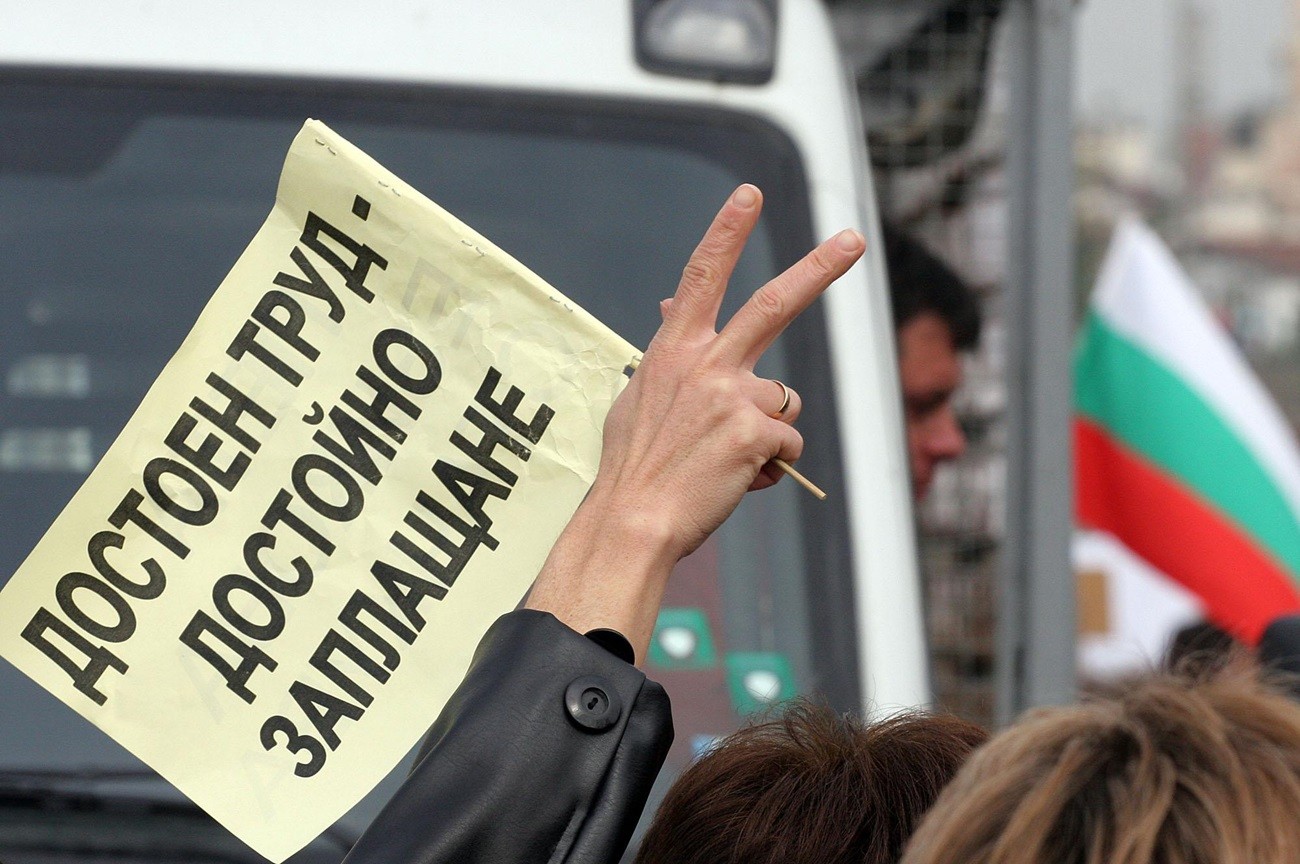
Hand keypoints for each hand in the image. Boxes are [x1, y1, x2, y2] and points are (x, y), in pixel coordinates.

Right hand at [526, 184, 863, 660]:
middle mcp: (705, 363)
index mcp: (673, 351)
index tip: (749, 194)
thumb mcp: (641, 397)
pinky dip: (770, 466)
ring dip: (769, 430)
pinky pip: (788, 445)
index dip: (725, 233)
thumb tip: (669, 307)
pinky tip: (735, 479)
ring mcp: (732, 396)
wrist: (633, 520)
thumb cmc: (634, 465)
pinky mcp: (755, 434)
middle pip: (774, 304)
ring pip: (785, 401)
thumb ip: (671, 356)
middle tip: (854, 239)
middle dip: (818, 268)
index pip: (701, 277)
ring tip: (726, 458)